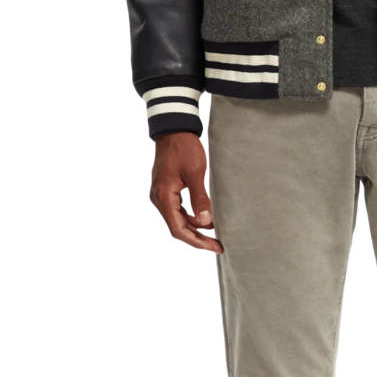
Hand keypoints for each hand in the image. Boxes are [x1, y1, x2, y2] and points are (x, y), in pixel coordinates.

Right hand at [148, 131, 222, 252]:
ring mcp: (161, 194)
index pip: (179, 229)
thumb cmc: (184, 148)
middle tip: (218, 244)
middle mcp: (159, 199)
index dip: (197, 241)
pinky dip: (191, 217)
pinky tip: (205, 219)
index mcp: (164, 197)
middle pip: (178, 227)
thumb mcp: (196, 173)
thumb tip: (205, 222)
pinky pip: (178, 210)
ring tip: (214, 234)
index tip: (214, 246)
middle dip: (198, 238)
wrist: (173, 130)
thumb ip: (200, 198)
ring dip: (195, 229)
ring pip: (178, 220)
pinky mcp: (166, 190)